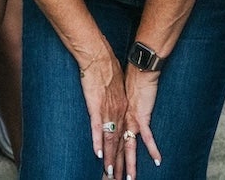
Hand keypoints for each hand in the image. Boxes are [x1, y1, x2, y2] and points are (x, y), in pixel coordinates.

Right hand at [78, 46, 127, 171]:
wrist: (99, 56)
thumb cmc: (106, 67)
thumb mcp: (116, 85)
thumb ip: (116, 96)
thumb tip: (113, 99)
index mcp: (124, 109)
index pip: (125, 137)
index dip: (125, 154)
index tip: (126, 168)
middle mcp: (120, 113)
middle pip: (120, 144)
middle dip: (121, 164)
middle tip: (122, 179)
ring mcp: (109, 111)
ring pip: (111, 141)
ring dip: (111, 159)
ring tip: (111, 175)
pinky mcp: (97, 107)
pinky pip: (98, 129)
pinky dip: (98, 143)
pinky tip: (99, 155)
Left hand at [120, 68, 162, 179]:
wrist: (136, 70)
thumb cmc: (127, 79)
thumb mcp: (118, 94)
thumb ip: (118, 105)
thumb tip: (117, 110)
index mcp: (115, 117)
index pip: (111, 140)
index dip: (109, 155)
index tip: (107, 167)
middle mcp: (121, 121)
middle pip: (117, 148)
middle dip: (116, 165)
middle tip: (112, 179)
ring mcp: (130, 120)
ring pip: (127, 147)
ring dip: (128, 164)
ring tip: (128, 179)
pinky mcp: (141, 116)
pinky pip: (148, 137)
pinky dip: (153, 149)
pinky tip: (158, 161)